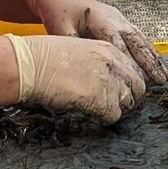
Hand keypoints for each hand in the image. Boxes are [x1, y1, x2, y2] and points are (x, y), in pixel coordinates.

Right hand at [5, 34, 146, 122]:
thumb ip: (96, 63)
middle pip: (138, 88)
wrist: (29, 64)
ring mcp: (107, 81)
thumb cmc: (43, 57)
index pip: (133, 70)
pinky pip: (112, 116)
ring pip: (126, 103)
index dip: (128, 85)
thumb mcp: (78, 50)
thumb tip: (102, 80)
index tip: (122, 94)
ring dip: (114, 110)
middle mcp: (112, 63)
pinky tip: (89, 115)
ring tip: (97, 111)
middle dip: (129, 100)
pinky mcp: (99, 99)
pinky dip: (103, 119)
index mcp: (108, 49)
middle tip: (115, 108)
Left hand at [28, 0, 167, 84]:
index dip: (127, 60)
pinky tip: (158, 65)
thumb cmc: (59, 12)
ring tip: (166, 76)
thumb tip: (81, 70)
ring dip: (154, 58)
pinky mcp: (121, 23)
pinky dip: (150, 52)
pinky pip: (139, 38)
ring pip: (141, 40)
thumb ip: (73, 48)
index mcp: (99, 18)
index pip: (116, 42)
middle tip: (160, 80)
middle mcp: (114, 18)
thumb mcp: (60, 31)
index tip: (136, 78)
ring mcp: (120, 19)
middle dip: (149, 62)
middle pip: (136, 41)